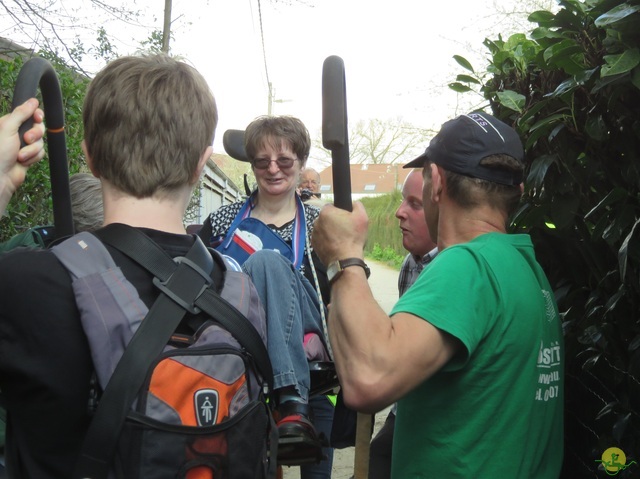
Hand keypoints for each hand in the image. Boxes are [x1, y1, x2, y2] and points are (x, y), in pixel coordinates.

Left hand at [0, 98, 44, 213]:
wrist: (0, 177)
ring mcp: (24, 145)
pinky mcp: (30, 156)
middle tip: (26, 139)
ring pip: (40, 142)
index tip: (37, 118)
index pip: (29, 113)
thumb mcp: (8, 128)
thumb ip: (21, 113)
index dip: (36, 115)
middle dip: (35, 135)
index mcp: (10, 123)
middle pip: (38, 127)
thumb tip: (33, 100)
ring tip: (20, 156)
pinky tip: (23, 162)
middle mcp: (17, 133)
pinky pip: (41, 153)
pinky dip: (33, 157)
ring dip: (32, 150)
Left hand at [311, 201, 368, 264]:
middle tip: (345, 229)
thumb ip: (357, 205)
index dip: (340, 212)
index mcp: (326, 212)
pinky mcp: (313, 244)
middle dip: (334, 221)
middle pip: (327, 217)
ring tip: (340, 239)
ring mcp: (314, 233)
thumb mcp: (362, 217)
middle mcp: (317, 221)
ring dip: (329, 231)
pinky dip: (326, 240)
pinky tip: (335, 245)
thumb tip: (354, 203)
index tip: (346, 219)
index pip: (332, 206)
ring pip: (323, 228)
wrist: (345, 260)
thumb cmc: (353, 238)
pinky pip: (320, 238)